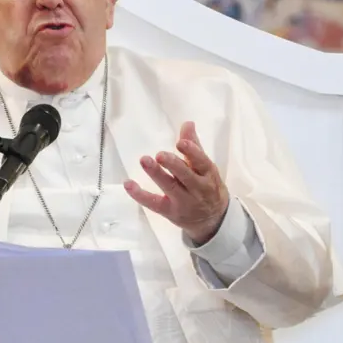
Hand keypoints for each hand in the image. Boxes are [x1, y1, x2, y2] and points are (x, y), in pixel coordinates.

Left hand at [124, 121, 229, 243]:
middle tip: (160, 154)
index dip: (192, 152)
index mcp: (208, 174)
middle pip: (185, 176)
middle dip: (173, 165)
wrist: (213, 220)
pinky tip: (129, 184)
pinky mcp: (170, 212)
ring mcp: (183, 202)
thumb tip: (187, 123)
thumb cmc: (207, 186)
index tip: (180, 143)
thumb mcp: (205, 167)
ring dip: (157, 174)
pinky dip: (140, 195)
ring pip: (170, 188)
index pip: (202, 162)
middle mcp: (198, 189)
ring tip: (144, 160)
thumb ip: (194, 146)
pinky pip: (154, 203)